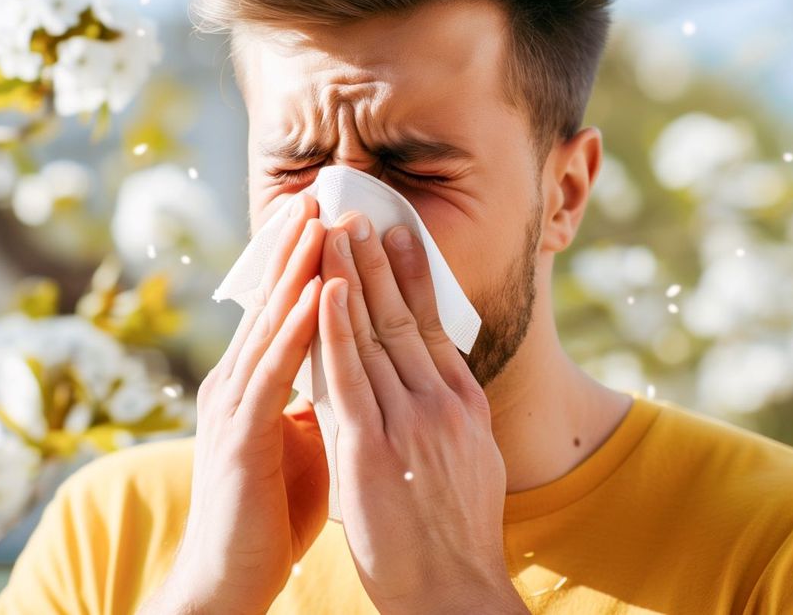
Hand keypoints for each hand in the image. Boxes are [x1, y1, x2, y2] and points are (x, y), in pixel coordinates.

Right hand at [139, 193, 329, 614]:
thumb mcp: (306, 436)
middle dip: (294, 247)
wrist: (232, 577)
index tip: (328, 214)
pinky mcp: (237, 437)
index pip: (282, 308)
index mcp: (256, 381)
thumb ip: (321, 395)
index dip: (302, 261)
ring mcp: (233, 406)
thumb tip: (355, 363)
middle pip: (270, 302)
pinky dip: (293, 331)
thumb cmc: (274, 506)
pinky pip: (270, 374)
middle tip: (317, 193)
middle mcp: (238, 382)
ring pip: (268, 325)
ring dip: (294, 271)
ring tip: (316, 221)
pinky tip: (314, 294)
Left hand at [315, 213, 527, 613]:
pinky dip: (335, 329)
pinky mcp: (372, 449)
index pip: (435, 326)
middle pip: (405, 318)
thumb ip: (447, 416)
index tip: (397, 237)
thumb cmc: (455, 535)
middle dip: (377, 263)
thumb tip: (435, 381)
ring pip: (375, 335)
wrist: (454, 592)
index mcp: (463, 406)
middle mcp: (441, 404)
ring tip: (336, 231)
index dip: (413, 278)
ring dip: (352, 278)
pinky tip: (324, 289)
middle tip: (360, 214)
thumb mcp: (468, 461)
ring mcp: (409, 423)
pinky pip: (349, 376)